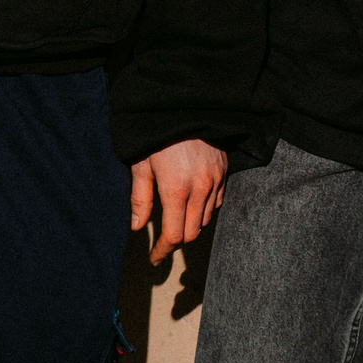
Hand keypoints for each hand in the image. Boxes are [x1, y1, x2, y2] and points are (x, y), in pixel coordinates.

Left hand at [130, 138, 228, 262]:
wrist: (188, 104)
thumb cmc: (158, 133)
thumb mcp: (141, 163)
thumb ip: (140, 199)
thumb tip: (138, 227)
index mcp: (176, 189)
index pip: (174, 235)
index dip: (163, 251)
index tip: (154, 258)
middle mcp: (200, 189)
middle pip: (191, 233)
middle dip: (175, 242)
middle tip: (161, 244)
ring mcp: (215, 181)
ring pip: (205, 220)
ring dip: (189, 226)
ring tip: (174, 222)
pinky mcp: (224, 173)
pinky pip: (216, 203)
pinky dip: (204, 211)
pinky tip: (191, 205)